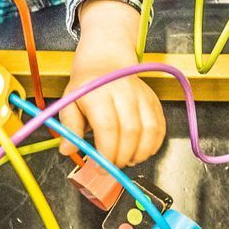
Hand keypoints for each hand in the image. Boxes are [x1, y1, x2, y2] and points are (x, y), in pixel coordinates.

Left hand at [58, 0, 165, 167]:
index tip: (100, 167)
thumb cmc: (86, 87)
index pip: (108, 127)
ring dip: (140, 153)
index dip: (106, 152)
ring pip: (150, 130)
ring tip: (127, 160)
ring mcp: (142, 94)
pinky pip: (160, 126)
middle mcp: (124, 91)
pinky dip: (153, 145)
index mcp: (98, 92)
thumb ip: (69, 128)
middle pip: (131, 131)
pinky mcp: (154, 99)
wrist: (106, 61)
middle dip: (122, 156)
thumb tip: (67, 150)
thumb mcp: (68, 103)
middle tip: (112, 166)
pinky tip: (140, 151)